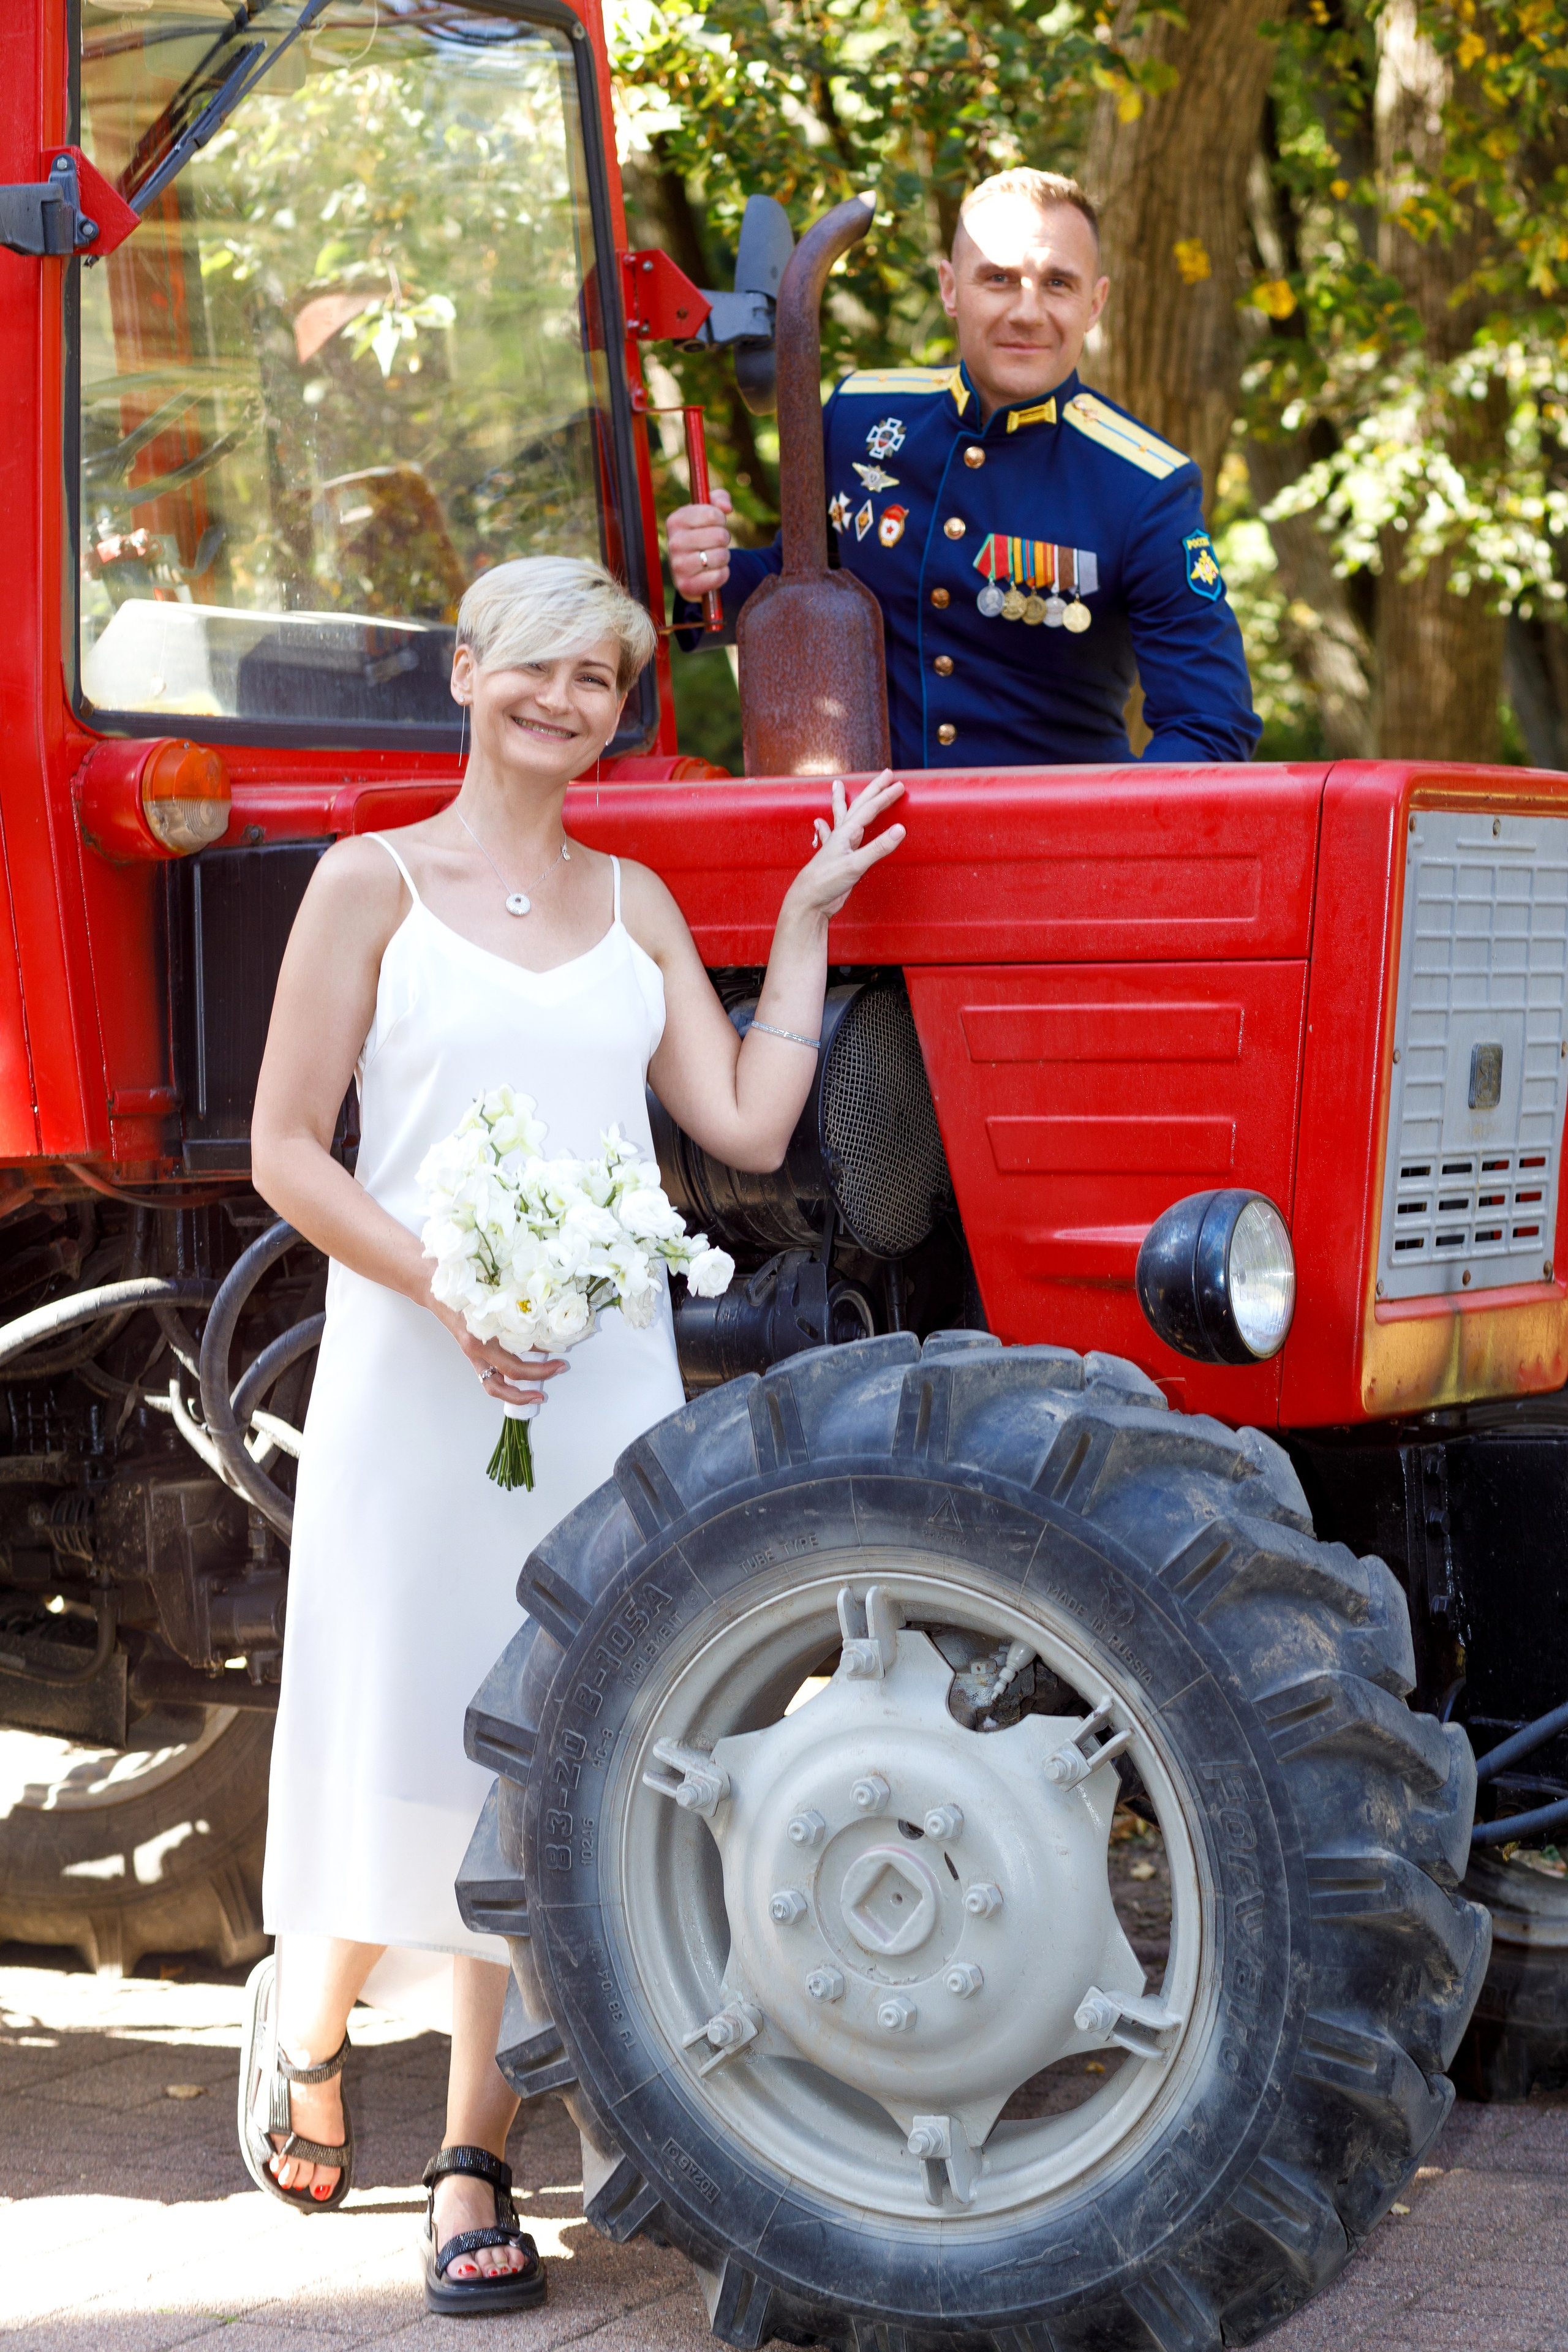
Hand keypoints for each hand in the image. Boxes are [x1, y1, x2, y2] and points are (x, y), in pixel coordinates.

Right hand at [430, 1297, 567, 1407]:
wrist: (434, 1288)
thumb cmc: (465, 1288)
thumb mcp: (493, 1299)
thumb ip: (515, 1315)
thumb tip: (544, 1330)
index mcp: (484, 1333)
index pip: (517, 1357)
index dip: (542, 1363)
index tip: (561, 1358)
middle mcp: (477, 1347)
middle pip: (511, 1373)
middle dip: (538, 1375)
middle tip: (559, 1369)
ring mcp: (472, 1354)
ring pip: (494, 1387)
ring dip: (518, 1394)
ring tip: (537, 1395)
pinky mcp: (471, 1355)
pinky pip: (488, 1379)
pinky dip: (505, 1384)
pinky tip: (520, 1383)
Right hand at [668, 489, 732, 599]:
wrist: (691, 569)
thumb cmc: (701, 534)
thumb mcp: (708, 511)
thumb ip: (719, 499)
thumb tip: (726, 507)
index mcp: (675, 520)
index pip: (712, 514)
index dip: (721, 519)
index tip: (716, 523)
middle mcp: (673, 543)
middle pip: (720, 536)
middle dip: (724, 539)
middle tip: (716, 543)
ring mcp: (677, 566)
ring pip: (721, 557)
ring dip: (724, 557)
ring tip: (715, 557)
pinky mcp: (685, 586)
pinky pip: (719, 576)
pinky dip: (723, 574)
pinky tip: (714, 571)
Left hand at [788, 772, 905, 923]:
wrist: (809, 901)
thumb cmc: (827, 882)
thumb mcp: (856, 865)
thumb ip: (878, 847)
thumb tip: (899, 829)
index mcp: (846, 833)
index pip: (870, 809)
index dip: (885, 797)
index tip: (899, 786)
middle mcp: (841, 836)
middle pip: (858, 806)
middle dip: (873, 789)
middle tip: (885, 774)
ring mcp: (836, 846)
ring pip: (842, 817)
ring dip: (842, 801)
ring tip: (837, 786)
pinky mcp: (834, 858)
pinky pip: (828, 836)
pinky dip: (825, 828)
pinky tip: (819, 823)